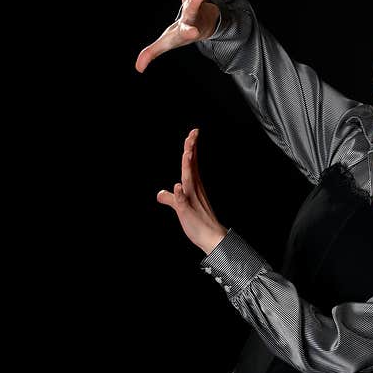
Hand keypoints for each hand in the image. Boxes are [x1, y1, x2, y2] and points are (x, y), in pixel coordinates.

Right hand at [135, 0, 220, 72]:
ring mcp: (196, 4)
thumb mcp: (166, 44)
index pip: (185, 31)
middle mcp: (192, 16)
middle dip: (197, 1)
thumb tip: (138, 68)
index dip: (189, 32)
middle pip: (193, 8)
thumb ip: (152, 53)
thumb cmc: (179, 36)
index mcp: (184, 29)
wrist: (199, 27)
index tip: (195, 32)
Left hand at [157, 128, 227, 254]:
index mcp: (193, 186)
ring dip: (187, 166)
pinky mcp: (188, 211)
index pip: (191, 163)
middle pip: (191, 165)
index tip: (194, 133)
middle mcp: (193, 189)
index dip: (191, 147)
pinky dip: (181, 194)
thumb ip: (171, 198)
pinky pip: (184, 201)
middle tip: (194, 133)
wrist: (211, 239)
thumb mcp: (180, 208)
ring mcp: (192, 199)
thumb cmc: (198, 224)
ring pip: (188, 179)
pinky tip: (178, 186)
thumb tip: (161, 193)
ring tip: (187, 151)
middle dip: (191, 149)